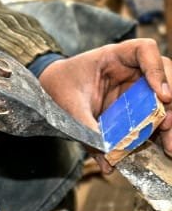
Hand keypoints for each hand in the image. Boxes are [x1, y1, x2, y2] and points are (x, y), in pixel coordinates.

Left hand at [38, 39, 171, 170]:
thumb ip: (86, 128)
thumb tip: (106, 161)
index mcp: (113, 57)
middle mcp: (131, 70)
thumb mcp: (69, 105)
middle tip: (165, 125)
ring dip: (170, 122)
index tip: (162, 95)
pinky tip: (162, 148)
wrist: (51, 92)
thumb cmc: (61, 87)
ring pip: (165, 99)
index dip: (157, 69)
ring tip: (168, 147)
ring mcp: (136, 88)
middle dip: (170, 102)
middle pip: (165, 76)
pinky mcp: (136, 107)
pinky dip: (160, 132)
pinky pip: (154, 117)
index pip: (144, 50)